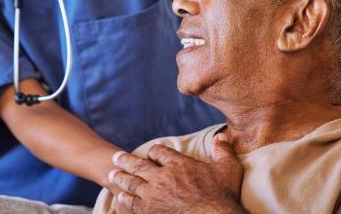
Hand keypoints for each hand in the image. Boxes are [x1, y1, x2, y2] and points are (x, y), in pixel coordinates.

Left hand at [108, 133, 245, 213]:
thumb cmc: (223, 196)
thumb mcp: (228, 169)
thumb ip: (223, 151)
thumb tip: (222, 135)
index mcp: (178, 164)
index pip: (159, 152)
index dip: (154, 153)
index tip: (151, 154)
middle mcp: (162, 177)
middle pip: (139, 165)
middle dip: (126, 161)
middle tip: (116, 158)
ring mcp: (153, 195)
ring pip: (131, 183)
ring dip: (120, 178)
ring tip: (112, 175)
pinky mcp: (149, 212)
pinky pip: (131, 203)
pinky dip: (124, 199)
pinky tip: (119, 197)